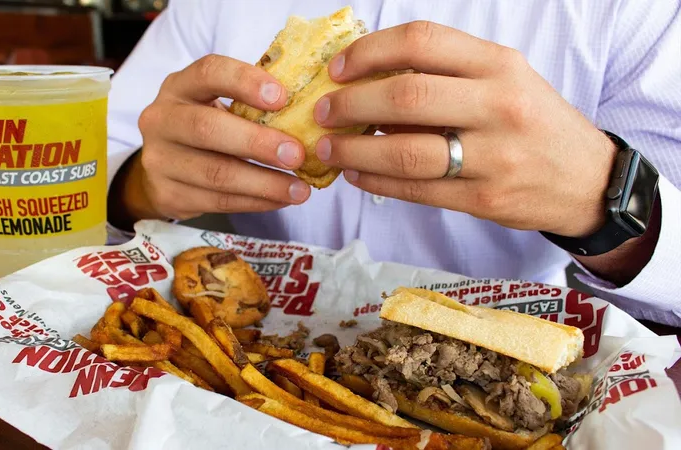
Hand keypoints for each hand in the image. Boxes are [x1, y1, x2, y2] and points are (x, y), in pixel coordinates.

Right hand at [118, 55, 310, 222]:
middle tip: (297, 155)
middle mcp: (161, 119)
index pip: (209, 73)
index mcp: (179, 86)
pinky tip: (279, 200)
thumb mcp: (214, 103)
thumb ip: (249, 104)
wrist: (160, 166)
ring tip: (299, 189)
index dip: (246, 82)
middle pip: (208, 129)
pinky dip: (254, 202)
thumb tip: (310, 114)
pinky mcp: (166, 194)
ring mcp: (159, 159)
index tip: (283, 98)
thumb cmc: (204, 126)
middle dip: (258, 143)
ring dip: (263, 183)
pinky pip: (217, 201)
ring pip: (215, 173)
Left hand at [313, 22, 616, 237]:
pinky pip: (417, 190)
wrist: (587, 179)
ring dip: (355, 151)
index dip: (370, 51)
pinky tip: (356, 175)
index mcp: (499, 64)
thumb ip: (447, 75)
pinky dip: (377, 182)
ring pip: (406, 151)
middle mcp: (499, 104)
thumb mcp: (504, 81)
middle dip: (351, 104)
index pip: (422, 42)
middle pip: (407, 96)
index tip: (338, 68)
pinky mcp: (485, 198)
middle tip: (322, 112)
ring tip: (329, 150)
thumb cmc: (533, 123)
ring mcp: (494, 155)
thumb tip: (368, 81)